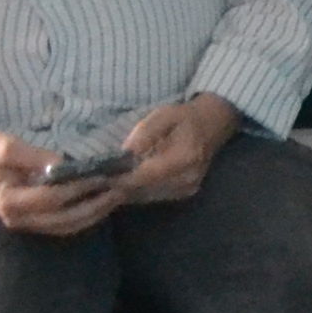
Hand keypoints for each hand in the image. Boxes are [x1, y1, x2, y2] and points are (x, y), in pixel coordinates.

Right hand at [0, 131, 124, 238]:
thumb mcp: (5, 147)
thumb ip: (34, 156)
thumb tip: (64, 163)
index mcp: (9, 200)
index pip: (50, 199)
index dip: (78, 189)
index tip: (102, 177)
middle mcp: (18, 219)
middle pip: (64, 219)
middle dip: (95, 206)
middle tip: (120, 190)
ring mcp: (27, 224)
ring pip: (68, 227)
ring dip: (96, 214)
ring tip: (117, 197)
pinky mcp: (35, 224)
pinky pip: (65, 226)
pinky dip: (86, 217)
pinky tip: (103, 204)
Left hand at [111, 94, 238, 208]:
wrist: (213, 124)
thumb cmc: (186, 117)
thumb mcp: (164, 115)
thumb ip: (145, 133)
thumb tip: (125, 152)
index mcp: (184, 158)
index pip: (146, 176)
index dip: (121, 179)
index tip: (99, 177)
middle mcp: (187, 178)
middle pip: (145, 190)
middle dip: (120, 187)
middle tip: (98, 181)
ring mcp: (188, 187)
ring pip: (148, 196)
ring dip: (127, 192)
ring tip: (107, 184)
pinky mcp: (186, 192)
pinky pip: (156, 196)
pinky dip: (139, 192)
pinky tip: (126, 184)